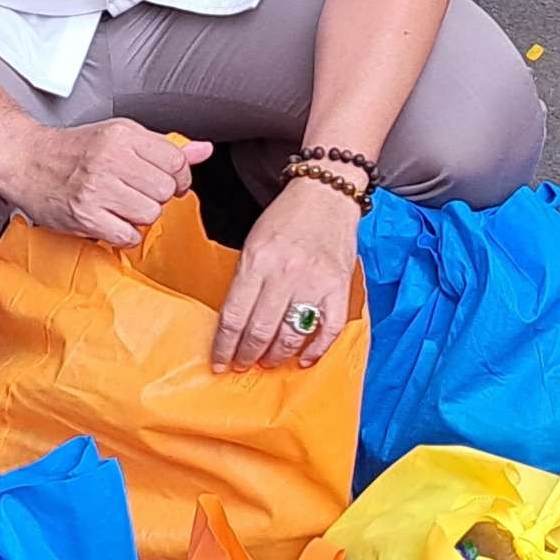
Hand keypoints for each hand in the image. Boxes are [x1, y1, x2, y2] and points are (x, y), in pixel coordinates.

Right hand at [1, 119, 212, 246]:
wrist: (25, 161)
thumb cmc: (74, 149)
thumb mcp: (121, 136)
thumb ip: (164, 146)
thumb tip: (205, 150)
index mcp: (123, 135)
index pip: (176, 162)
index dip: (178, 177)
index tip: (167, 181)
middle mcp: (110, 159)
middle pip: (165, 190)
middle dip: (158, 196)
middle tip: (138, 193)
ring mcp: (96, 189)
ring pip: (150, 213)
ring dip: (141, 216)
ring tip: (122, 206)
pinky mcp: (84, 216)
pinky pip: (128, 235)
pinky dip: (125, 233)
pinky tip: (112, 220)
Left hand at [214, 174, 361, 372]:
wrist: (326, 194)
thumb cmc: (285, 218)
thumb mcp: (253, 244)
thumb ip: (245, 282)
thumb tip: (236, 326)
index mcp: (257, 261)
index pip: (234, 317)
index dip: (224, 347)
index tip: (220, 363)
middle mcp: (285, 273)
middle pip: (260, 331)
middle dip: (247, 355)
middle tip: (242, 364)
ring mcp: (315, 281)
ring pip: (291, 336)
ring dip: (276, 356)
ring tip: (268, 361)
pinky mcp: (339, 286)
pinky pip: (329, 329)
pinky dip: (316, 350)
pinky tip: (304, 359)